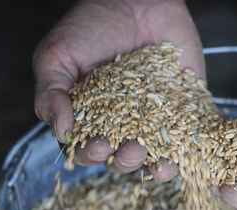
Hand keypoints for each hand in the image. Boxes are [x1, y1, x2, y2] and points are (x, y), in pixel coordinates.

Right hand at [34, 0, 203, 179]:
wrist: (137, 0)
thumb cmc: (91, 26)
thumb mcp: (57, 56)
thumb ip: (51, 94)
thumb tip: (62, 131)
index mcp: (88, 118)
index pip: (85, 151)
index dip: (88, 155)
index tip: (96, 146)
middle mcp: (121, 124)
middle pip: (119, 159)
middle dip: (122, 161)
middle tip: (128, 149)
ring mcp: (153, 120)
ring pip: (152, 156)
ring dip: (152, 166)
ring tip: (153, 159)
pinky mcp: (182, 110)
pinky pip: (185, 140)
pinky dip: (184, 153)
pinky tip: (180, 159)